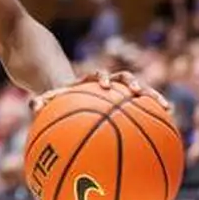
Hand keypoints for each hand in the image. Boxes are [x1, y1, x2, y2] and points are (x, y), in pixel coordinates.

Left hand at [30, 70, 172, 112]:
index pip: (96, 75)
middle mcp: (104, 83)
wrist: (64, 88)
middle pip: (122, 77)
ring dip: (150, 95)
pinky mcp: (123, 99)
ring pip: (137, 90)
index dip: (101, 77)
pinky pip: (140, 105)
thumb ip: (41, 100)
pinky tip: (166, 124)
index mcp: (87, 82)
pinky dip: (151, 113)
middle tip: (139, 91)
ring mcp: (116, 90)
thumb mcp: (47, 97)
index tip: (105, 85)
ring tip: (165, 107)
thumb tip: (33, 105)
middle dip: (132, 82)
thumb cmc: (56, 96)